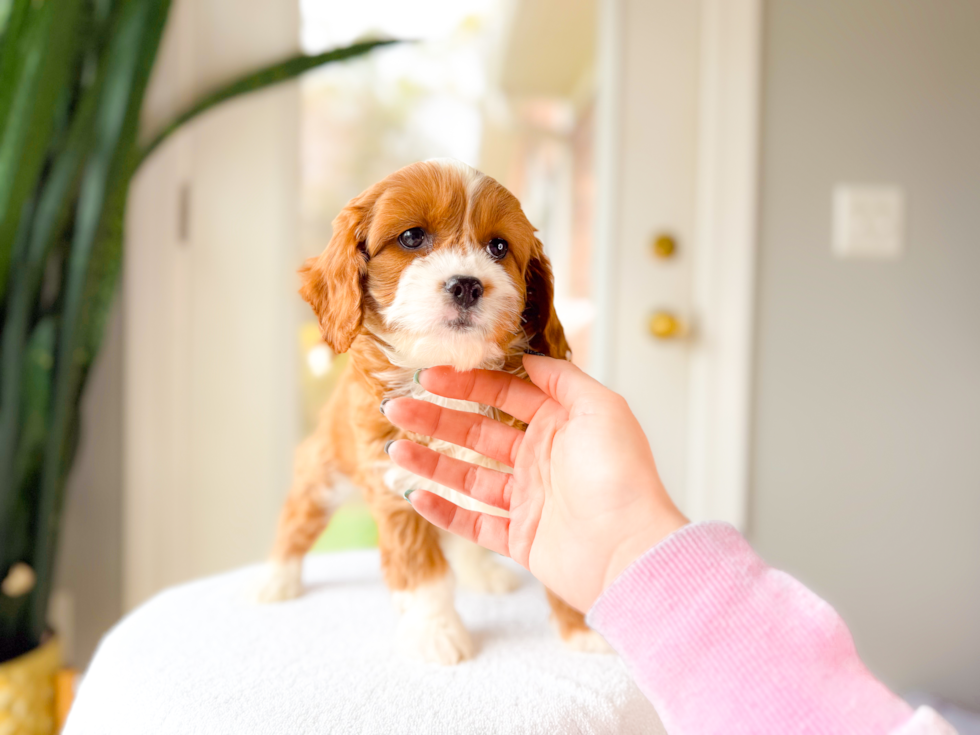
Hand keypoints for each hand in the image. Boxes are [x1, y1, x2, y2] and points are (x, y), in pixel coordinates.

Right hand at [382, 355, 687, 611]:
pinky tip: (415, 494)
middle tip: (397, 407)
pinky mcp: (521, 539)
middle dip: (436, 419)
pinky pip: (474, 522)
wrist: (629, 552)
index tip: (430, 375)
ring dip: (431, 462)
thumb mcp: (601, 409)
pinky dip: (444, 510)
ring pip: (468, 476)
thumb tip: (529, 358)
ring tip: (395, 449)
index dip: (467, 384)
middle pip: (478, 433)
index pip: (505, 396)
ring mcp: (529, 501)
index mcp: (560, 426)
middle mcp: (542, 460)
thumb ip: (564, 379)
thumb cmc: (620, 477)